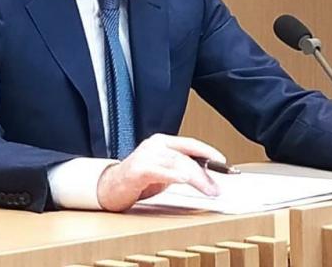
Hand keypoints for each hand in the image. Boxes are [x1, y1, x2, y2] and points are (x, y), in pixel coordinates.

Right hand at [96, 133, 225, 211]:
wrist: (107, 188)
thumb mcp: (164, 172)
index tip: (224, 164)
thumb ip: (181, 169)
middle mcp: (155, 146)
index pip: (190, 144)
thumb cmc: (136, 180)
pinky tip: (182, 179)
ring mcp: (145, 156)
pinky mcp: (137, 170)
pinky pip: (158, 171)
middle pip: (186, 156)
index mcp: (162, 143)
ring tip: (208, 188)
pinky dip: (172, 175)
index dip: (208, 152)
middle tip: (217, 187)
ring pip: (176, 163)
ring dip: (196, 177)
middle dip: (205, 172)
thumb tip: (207, 177)